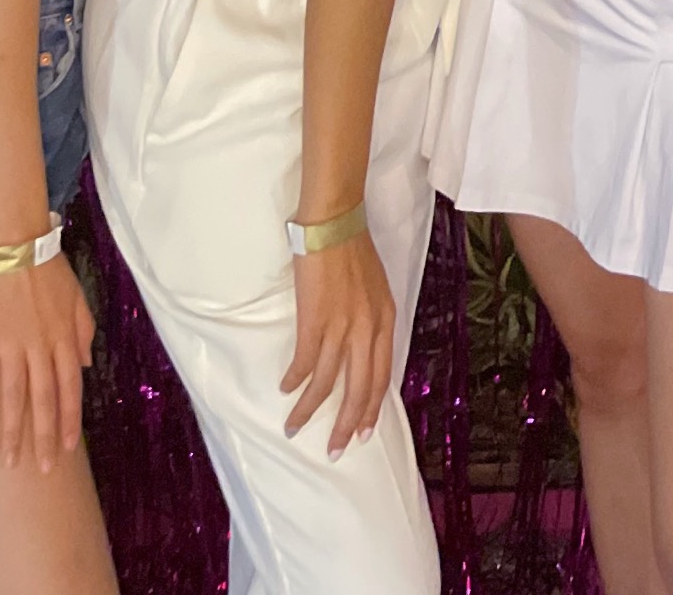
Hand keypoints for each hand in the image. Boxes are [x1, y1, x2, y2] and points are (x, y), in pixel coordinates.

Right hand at [0, 253, 93, 472]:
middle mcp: (41, 348)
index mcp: (65, 338)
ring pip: (14, 396)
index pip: (70, 388)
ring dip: (11, 431)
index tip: (67, 449)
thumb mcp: (78, 298)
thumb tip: (85, 363)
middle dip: (43, 437)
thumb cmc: (49, 270)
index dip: (69, 420)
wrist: (16, 246)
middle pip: (44, 400)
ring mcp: (12, 345)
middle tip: (40, 470)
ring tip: (9, 460)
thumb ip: (84, 331)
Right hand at [281, 228, 395, 457]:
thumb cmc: (353, 250)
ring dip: (309, 409)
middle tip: (335, 450)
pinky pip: (304, 362)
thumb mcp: (375, 288)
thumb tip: (361, 349)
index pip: (382, 376)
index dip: (371, 408)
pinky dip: (295, 381)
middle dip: (346, 425)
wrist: (334, 222)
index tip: (363, 433)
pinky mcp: (315, 319)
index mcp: (385, 320)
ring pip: (327, 383)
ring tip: (295, 426)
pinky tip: (286, 388)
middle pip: (359, 389)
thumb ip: (372, 319)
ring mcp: (341, 325)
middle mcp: (368, 328)